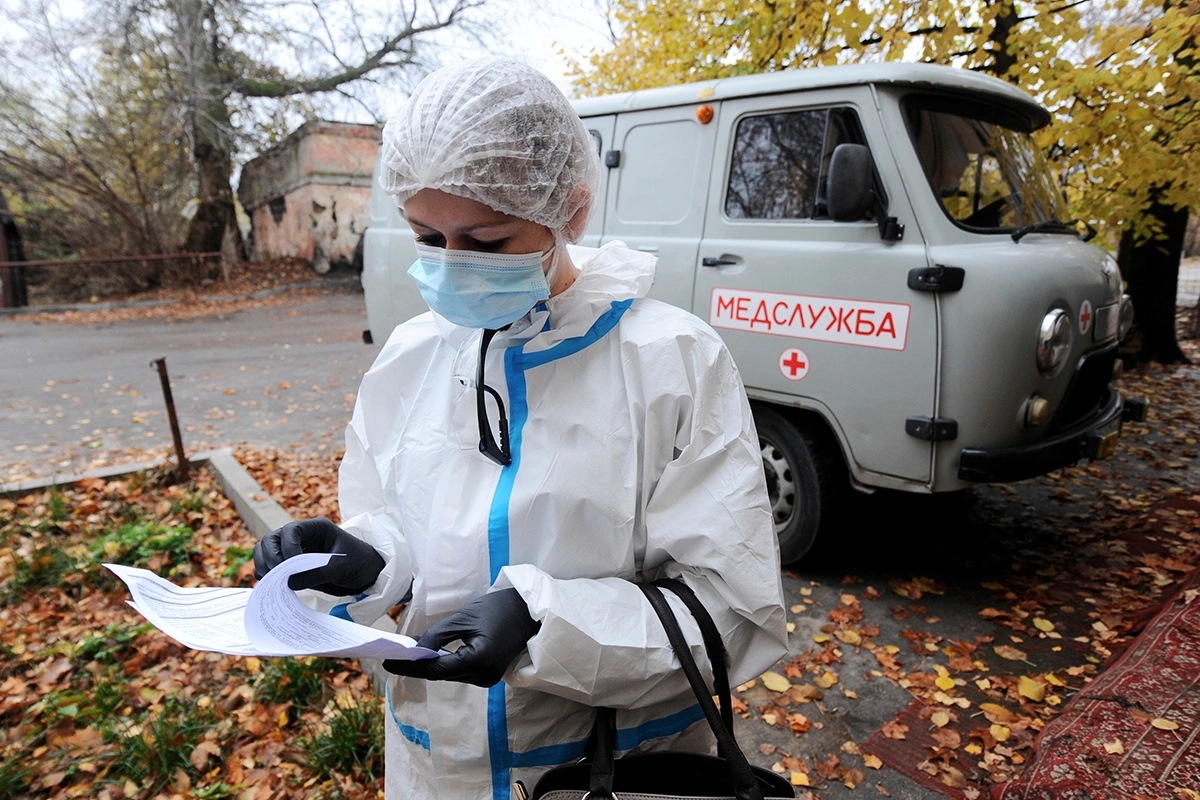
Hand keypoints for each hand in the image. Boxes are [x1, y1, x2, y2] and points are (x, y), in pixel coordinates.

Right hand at [253, 518, 384, 595]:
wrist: (366, 574)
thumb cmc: (359, 562)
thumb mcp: (342, 566)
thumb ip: (317, 573)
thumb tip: (288, 582)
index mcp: (315, 528)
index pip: (291, 531)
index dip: (287, 547)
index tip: (293, 564)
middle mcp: (301, 538)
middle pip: (271, 540)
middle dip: (270, 556)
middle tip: (276, 575)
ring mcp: (294, 552)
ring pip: (267, 553)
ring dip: (264, 566)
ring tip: (270, 582)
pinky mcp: (292, 568)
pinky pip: (272, 569)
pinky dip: (268, 577)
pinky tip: (272, 588)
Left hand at [384, 588, 539, 686]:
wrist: (528, 611)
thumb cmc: (498, 609)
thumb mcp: (464, 618)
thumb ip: (437, 636)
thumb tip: (414, 650)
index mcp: (480, 660)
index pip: (436, 668)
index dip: (411, 666)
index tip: (389, 661)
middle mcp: (484, 675)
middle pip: (442, 674)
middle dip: (416, 666)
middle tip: (392, 657)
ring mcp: (488, 678)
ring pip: (449, 675)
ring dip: (429, 666)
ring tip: (407, 656)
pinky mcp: (488, 675)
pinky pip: (460, 672)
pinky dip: (443, 664)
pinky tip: (429, 657)